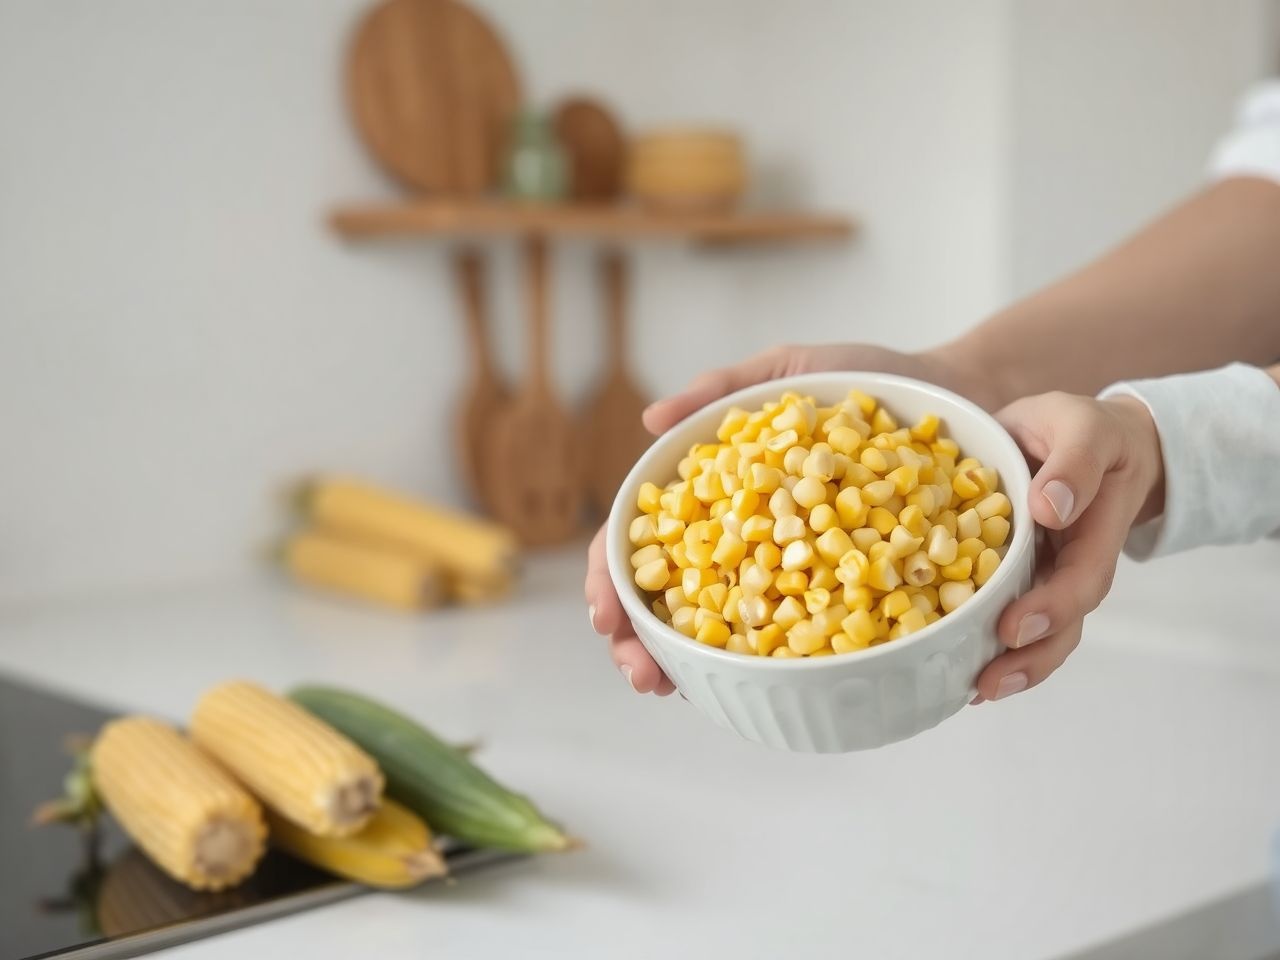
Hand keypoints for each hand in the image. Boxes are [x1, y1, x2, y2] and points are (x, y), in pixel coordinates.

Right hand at [585, 342, 992, 694]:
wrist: (955, 395)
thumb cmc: (865, 376)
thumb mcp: (789, 368)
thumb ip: (723, 390)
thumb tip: (650, 422)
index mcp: (712, 491)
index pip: (640, 540)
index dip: (613, 577)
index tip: (607, 612)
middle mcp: (738, 536)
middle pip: (665, 596)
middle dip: (638, 639)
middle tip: (641, 672)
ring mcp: (786, 567)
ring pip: (714, 626)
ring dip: (682, 664)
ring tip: (672, 686)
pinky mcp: (841, 587)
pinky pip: (800, 632)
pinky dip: (765, 664)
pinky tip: (746, 684)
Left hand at [973, 392, 1164, 701]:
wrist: (1083, 436)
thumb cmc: (1080, 429)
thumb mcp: (1082, 426)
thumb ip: (1074, 460)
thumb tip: (1051, 507)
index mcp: (1095, 528)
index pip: (1083, 579)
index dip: (1051, 608)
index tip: (1014, 627)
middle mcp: (1074, 562)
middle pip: (1064, 623)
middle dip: (1029, 657)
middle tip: (987, 681)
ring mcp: (1048, 573)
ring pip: (1042, 632)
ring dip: (1013, 666)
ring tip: (974, 691)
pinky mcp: (1018, 574)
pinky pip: (1009, 614)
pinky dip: (989, 644)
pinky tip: (955, 665)